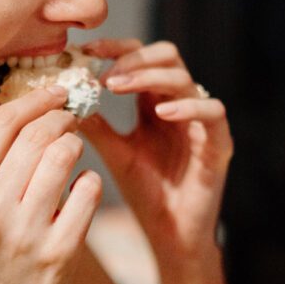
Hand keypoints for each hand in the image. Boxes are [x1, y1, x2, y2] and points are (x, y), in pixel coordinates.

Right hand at [0, 86, 101, 283]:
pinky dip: (90, 183)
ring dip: (77, 146)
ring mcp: (25, 231)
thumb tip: (16, 108)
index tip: (55, 91)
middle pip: (37, 133)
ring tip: (75, 152)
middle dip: (63, 117)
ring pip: (65, 155)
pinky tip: (83, 188)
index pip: (1, 122)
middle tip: (74, 116)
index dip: (34, 98)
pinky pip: (87, 193)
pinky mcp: (58, 253)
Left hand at [80, 38, 232, 258]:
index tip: (85, 51)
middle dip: (133, 57)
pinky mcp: (219, 143)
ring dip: (149, 77)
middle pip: (166, 56)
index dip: (115, 48)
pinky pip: (213, 112)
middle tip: (102, 70)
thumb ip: (96, 126)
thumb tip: (64, 99)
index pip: (140, 58)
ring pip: (185, 79)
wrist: (170, 234)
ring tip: (118, 86)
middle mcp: (180, 104)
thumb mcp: (114, 153)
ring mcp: (201, 122)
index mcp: (154, 103)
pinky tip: (161, 112)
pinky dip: (188, 106)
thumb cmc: (145, 192)